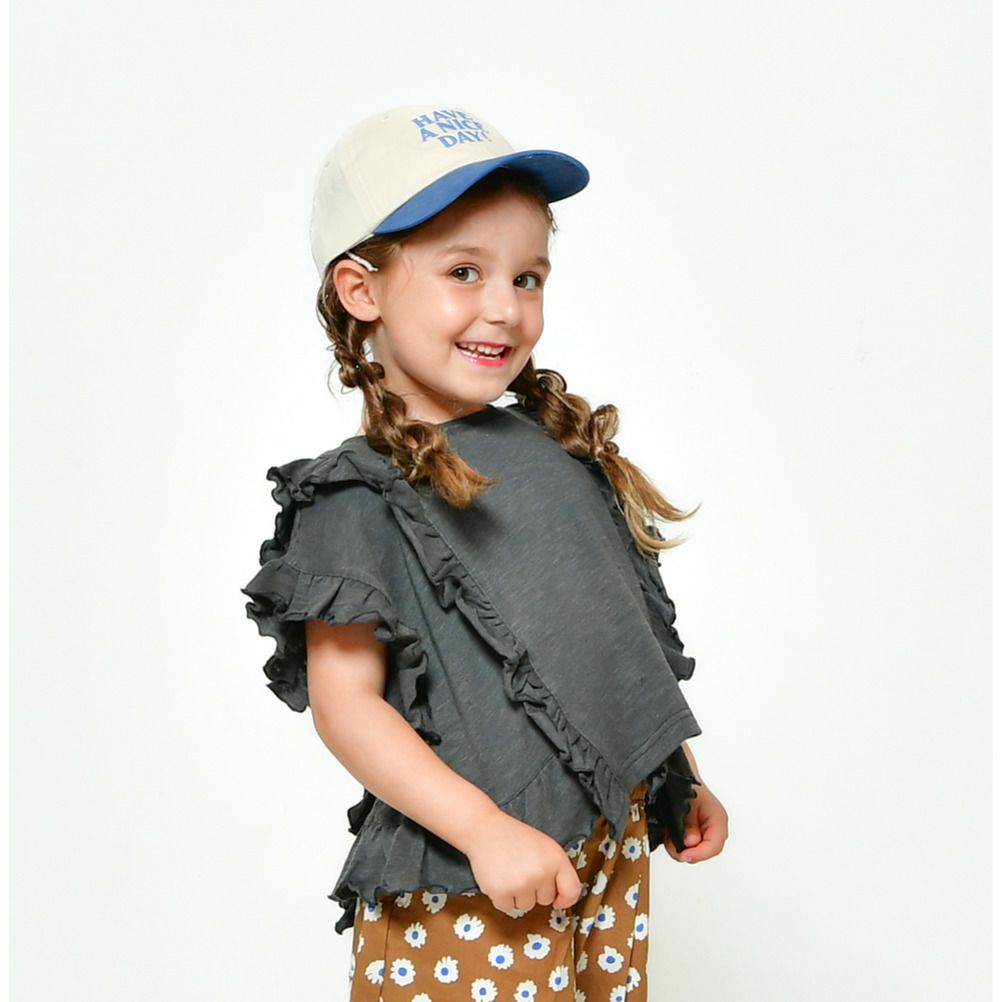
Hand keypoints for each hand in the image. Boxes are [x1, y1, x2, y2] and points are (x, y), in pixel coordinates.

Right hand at [464, 812, 583, 913]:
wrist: (485, 829)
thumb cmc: (516, 838)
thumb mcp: (545, 847)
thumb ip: (557, 870)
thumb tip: (560, 900)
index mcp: (556, 859)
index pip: (572, 891)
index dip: (565, 899)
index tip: (557, 899)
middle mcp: (541, 873)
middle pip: (545, 900)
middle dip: (535, 889)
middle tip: (521, 868)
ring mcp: (521, 884)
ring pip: (526, 906)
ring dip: (518, 894)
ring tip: (509, 871)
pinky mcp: (501, 893)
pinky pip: (508, 908)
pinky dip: (502, 897)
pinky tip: (499, 878)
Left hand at [664, 781, 727, 862]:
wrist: (681, 779)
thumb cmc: (687, 787)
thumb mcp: (686, 804)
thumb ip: (689, 825)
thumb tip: (690, 842)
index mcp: (718, 819)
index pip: (715, 845)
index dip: (699, 854)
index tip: (685, 855)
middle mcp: (714, 828)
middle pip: (704, 851)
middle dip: (687, 851)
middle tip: (672, 845)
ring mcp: (705, 833)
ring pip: (694, 851)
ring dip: (679, 847)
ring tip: (669, 836)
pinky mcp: (694, 835)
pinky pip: (687, 846)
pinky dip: (677, 844)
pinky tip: (670, 835)